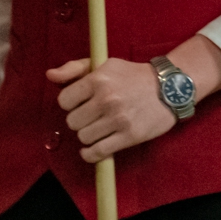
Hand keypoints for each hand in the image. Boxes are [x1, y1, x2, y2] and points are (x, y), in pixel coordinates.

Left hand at [48, 34, 220, 163]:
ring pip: (83, 137)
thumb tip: (50, 76)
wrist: (170, 88)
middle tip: (94, 116)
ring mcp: (118, 119)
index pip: (64, 100)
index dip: (71, 103)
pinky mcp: (129, 136)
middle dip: (81, 120)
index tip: (83, 102)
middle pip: (72, 122)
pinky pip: (97, 152)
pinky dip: (91, 154)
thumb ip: (75, 69)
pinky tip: (95, 148)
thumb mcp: (106, 65)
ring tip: (101, 128)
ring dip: (89, 135)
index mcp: (99, 79)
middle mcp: (107, 99)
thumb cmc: (133, 76)